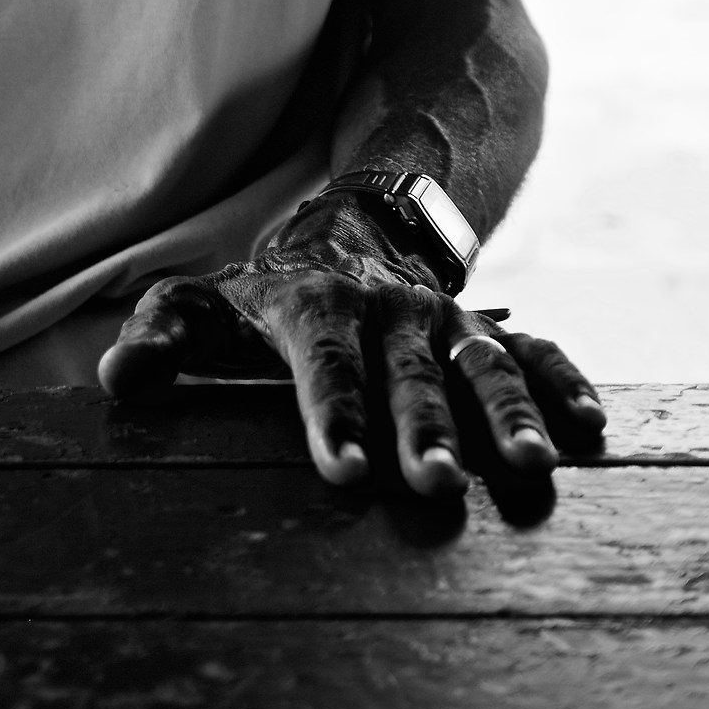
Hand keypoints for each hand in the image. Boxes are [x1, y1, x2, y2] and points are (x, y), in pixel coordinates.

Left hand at [97, 198, 605, 496]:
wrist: (350, 226)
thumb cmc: (263, 293)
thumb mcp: (204, 304)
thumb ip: (162, 337)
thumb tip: (121, 379)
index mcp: (316, 308)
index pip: (322, 364)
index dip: (332, 415)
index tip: (345, 468)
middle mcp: (387, 312)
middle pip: (407, 374)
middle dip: (423, 427)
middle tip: (437, 482)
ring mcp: (443, 319)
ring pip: (481, 361)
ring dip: (505, 410)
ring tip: (530, 466)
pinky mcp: (487, 329)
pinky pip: (535, 349)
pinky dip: (562, 381)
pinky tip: (587, 426)